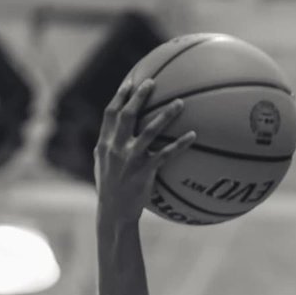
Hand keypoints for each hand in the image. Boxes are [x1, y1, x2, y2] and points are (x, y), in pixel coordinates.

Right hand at [94, 79, 195, 222]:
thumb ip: (108, 145)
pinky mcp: (145, 171)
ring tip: (180, 103)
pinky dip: (180, 144)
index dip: (120, 96)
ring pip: (150, 130)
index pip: (110, 114)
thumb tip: (114, 130)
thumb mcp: (102, 164)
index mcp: (105, 143)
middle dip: (140, 96)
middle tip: (153, 81)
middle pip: (128, 115)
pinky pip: (166, 153)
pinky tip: (192, 135)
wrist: (114, 213)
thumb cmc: (111, 189)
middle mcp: (116, 147)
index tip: (130, 81)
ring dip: (166, 114)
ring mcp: (130, 159)